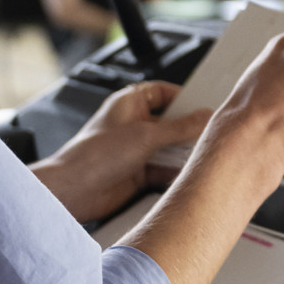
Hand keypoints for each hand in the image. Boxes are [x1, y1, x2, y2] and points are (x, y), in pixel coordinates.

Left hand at [30, 80, 211, 222]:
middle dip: (188, 130)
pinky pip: (164, 169)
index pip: (164, 92)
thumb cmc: (93, 156)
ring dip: (183, 153)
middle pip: (171, 122)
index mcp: (130, 103)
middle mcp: (133, 124)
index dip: (185, 97)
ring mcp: (135, 149)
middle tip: (210, 133)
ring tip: (204, 154)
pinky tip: (188, 173)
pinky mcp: (137, 173)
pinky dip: (175, 172)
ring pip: (169, 147)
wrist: (73, 191)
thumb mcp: (145, 135)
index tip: (205, 105)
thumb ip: (179, 127)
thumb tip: (204, 117)